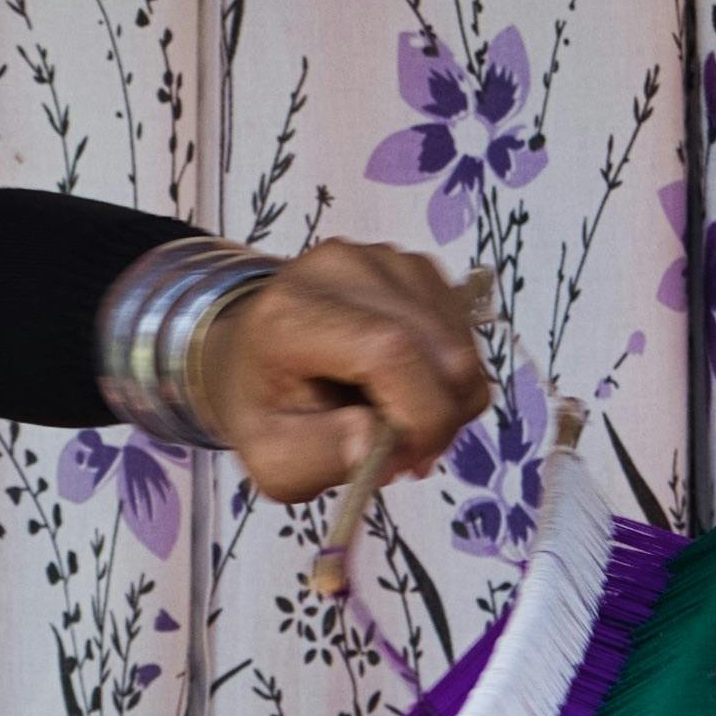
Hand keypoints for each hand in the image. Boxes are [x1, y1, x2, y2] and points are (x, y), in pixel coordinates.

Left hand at [204, 241, 488, 504]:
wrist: (254, 353)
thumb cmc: (265, 407)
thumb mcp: (272, 458)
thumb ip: (319, 458)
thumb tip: (375, 441)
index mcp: (289, 314)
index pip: (388, 351)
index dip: (421, 414)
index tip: (410, 458)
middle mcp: (338, 268)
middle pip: (439, 347)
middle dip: (441, 415)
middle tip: (409, 450)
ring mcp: (380, 258)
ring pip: (459, 342)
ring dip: (447, 397)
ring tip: (400, 414)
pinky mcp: (409, 263)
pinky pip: (461, 328)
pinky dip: (448, 371)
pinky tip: (410, 382)